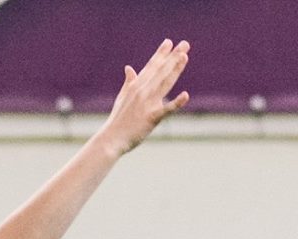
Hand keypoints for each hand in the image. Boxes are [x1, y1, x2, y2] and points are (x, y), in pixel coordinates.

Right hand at [100, 40, 190, 154]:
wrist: (111, 138)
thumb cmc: (118, 120)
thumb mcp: (122, 97)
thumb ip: (128, 82)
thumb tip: (129, 68)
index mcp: (136, 86)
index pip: (151, 67)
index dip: (161, 54)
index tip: (169, 42)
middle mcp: (142, 91)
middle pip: (161, 71)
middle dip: (173, 57)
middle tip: (185, 44)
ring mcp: (147, 103)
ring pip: (164, 83)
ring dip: (175, 69)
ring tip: (184, 57)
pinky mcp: (151, 118)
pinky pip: (166, 109)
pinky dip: (176, 102)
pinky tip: (186, 95)